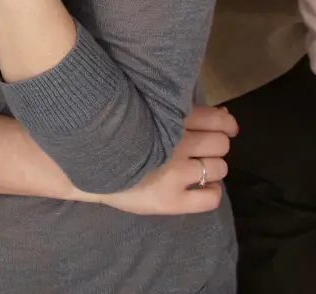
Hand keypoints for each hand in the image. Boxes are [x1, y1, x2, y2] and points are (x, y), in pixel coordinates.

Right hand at [93, 104, 234, 215]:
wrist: (90, 168)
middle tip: (199, 152)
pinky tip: (199, 188)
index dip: (226, 125)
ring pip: (219, 168)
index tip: (223, 129)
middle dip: (215, 147)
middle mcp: (173, 145)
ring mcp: (173, 174)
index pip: (216, 121)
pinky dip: (212, 191)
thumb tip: (225, 115)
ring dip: (213, 168)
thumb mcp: (148, 117)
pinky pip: (211, 197)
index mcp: (167, 121)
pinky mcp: (170, 201)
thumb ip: (184, 114)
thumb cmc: (121, 138)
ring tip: (196, 170)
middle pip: (220, 144)